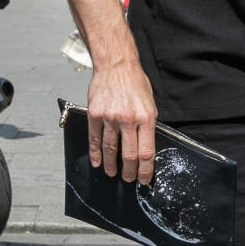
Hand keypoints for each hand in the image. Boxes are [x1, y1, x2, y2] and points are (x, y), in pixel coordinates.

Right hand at [87, 61, 157, 183]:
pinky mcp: (95, 114)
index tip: (145, 179)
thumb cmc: (136, 84)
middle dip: (129, 172)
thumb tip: (145, 147)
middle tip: (128, 180)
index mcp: (146, 118)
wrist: (116, 65)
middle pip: (129, 155)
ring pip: (110, 149)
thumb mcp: (150, 104)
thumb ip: (148, 125)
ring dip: (111, 165)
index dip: (146, 170)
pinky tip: (97, 162)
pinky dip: (95, 153)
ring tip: (113, 173)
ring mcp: (110, 117)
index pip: (147, 152)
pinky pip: (94, 139)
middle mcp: (128, 119)